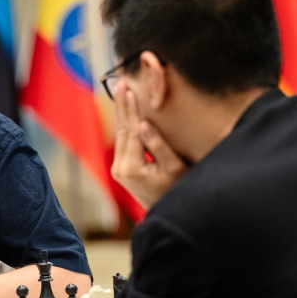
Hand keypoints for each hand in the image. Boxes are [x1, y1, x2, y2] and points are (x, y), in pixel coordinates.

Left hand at [111, 81, 186, 209]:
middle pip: (121, 129)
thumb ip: (159, 146)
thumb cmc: (178, 191)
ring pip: (120, 134)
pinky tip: (125, 110)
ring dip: (121, 112)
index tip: (128, 89)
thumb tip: (143, 124)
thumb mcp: (174, 168)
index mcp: (131, 167)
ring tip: (120, 91)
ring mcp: (118, 169)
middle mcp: (120, 168)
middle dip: (121, 105)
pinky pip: (122, 141)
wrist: (170, 214)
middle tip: (119, 83)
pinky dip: (124, 124)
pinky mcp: (121, 170)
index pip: (130, 130)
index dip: (130, 109)